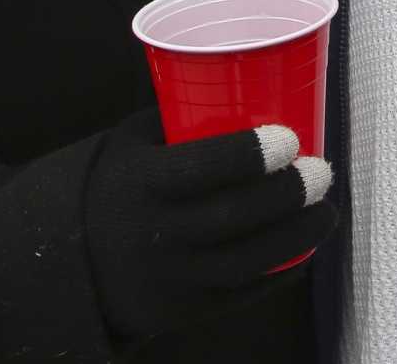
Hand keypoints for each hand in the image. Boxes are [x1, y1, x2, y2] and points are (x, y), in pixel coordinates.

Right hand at [83, 108, 335, 342]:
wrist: (70, 262)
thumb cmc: (118, 185)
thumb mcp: (132, 144)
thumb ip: (181, 121)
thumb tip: (254, 86)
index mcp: (139, 183)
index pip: (199, 169)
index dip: (249, 154)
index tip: (291, 139)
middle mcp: (154, 233)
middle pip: (231, 216)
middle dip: (286, 194)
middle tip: (321, 172)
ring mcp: (170, 277)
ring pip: (244, 261)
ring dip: (296, 235)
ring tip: (326, 212)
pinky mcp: (184, 309)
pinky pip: (241, 293)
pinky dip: (281, 270)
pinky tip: (304, 246)